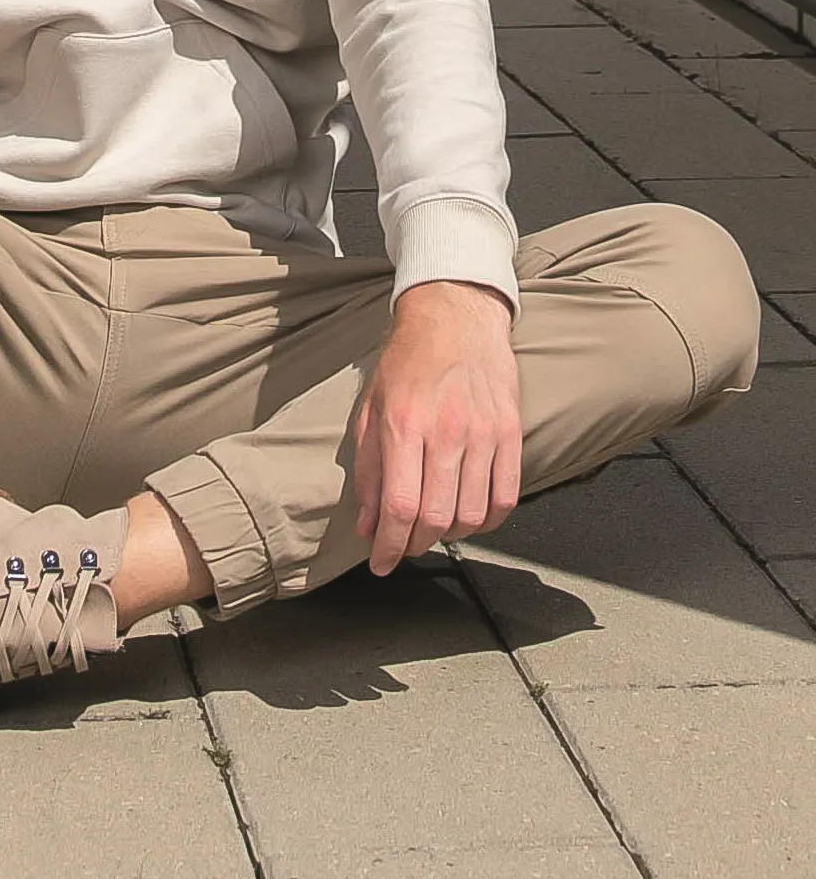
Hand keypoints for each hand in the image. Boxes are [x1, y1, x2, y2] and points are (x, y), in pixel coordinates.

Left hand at [352, 281, 521, 573]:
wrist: (455, 314)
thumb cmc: (408, 360)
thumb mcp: (371, 407)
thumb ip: (368, 469)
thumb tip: (368, 525)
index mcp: (404, 422)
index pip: (400, 506)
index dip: (389, 546)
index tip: (380, 563)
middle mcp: (445, 430)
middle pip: (436, 517)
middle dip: (414, 545)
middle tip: (403, 546)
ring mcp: (483, 432)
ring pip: (472, 515)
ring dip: (450, 535)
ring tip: (434, 528)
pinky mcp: (510, 432)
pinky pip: (505, 497)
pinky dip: (489, 521)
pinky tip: (470, 517)